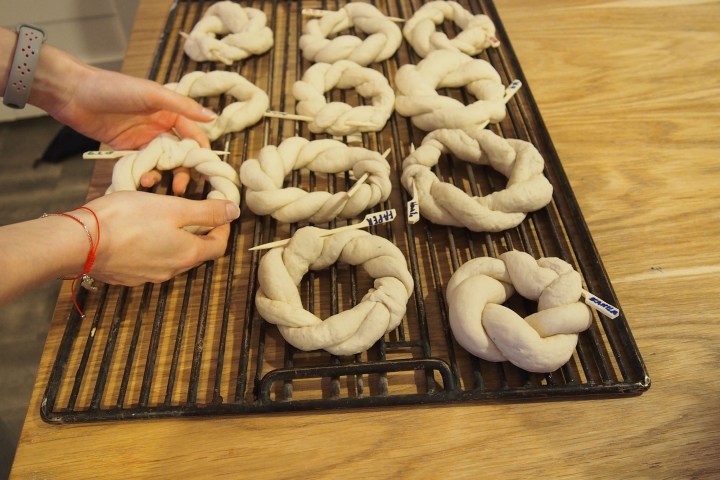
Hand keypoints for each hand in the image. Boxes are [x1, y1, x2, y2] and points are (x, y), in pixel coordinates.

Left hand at [28, 45, 216, 194]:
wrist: (74, 94)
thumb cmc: (114, 88)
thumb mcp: (153, 94)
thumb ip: (183, 107)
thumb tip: (213, 117)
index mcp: (170, 113)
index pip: (194, 136)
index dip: (202, 153)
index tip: (209, 172)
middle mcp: (160, 128)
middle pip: (180, 155)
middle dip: (184, 171)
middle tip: (182, 187)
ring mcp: (144, 141)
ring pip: (163, 164)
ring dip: (165, 176)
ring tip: (163, 187)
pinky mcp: (127, 151)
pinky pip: (144, 167)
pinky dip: (147, 176)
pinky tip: (144, 182)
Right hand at [80, 191, 239, 285]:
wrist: (81, 242)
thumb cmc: (129, 220)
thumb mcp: (174, 208)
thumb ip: (206, 212)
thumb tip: (234, 212)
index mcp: (187, 255)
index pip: (218, 246)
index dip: (223, 228)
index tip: (219, 211)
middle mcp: (171, 271)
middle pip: (195, 252)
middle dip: (198, 232)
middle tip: (192, 210)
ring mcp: (147, 276)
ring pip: (171, 256)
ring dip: (174, 239)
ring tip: (164, 217)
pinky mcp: (127, 275)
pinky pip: (148, 260)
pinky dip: (152, 246)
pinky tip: (139, 230)